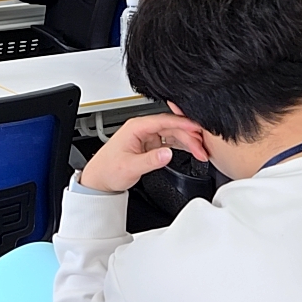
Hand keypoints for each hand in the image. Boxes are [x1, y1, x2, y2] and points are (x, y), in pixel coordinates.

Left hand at [78, 114, 208, 193]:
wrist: (99, 180)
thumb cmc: (108, 170)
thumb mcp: (130, 167)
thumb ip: (150, 160)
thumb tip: (168, 153)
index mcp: (136, 127)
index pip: (164, 121)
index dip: (183, 123)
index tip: (198, 128)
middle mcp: (142, 128)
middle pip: (172, 127)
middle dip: (189, 137)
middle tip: (203, 149)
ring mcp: (147, 136)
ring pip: (173, 134)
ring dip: (188, 142)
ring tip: (202, 152)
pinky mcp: (150, 144)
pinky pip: (170, 141)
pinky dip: (182, 146)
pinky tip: (192, 150)